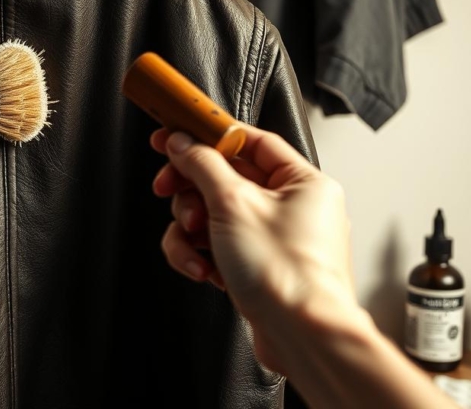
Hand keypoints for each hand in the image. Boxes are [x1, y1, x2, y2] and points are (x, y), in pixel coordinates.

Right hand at [151, 125, 356, 369]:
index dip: (207, 135)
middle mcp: (293, 206)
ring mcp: (274, 238)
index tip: (173, 133)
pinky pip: (218, 245)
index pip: (249, 140)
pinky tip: (202, 268)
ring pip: (214, 214)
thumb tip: (183, 143)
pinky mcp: (258, 265)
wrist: (301, 336)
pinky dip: (202, 254)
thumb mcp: (233, 203)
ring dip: (192, 228)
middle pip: (225, 177)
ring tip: (193, 241)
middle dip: (192, 189)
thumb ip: (203, 165)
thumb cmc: (286, 274)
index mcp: (302, 181)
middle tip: (168, 188)